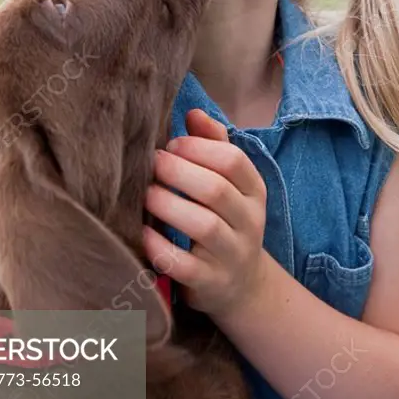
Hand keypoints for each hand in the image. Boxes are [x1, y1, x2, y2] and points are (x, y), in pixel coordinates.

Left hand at [142, 108, 267, 317]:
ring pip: (204, 226)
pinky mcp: (210, 283)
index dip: (198, 147)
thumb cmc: (226, 220)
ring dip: (167, 205)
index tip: (171, 145)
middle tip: (151, 164)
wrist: (242, 286)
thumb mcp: (230, 184)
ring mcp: (232, 255)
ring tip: (145, 194)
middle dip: (177, 172)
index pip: (233, 161)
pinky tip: (143, 232)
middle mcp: (249, 222)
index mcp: (254, 191)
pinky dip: (160, 247)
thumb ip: (214, 145)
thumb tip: (193, 112)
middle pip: (216, 190)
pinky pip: (184, 265)